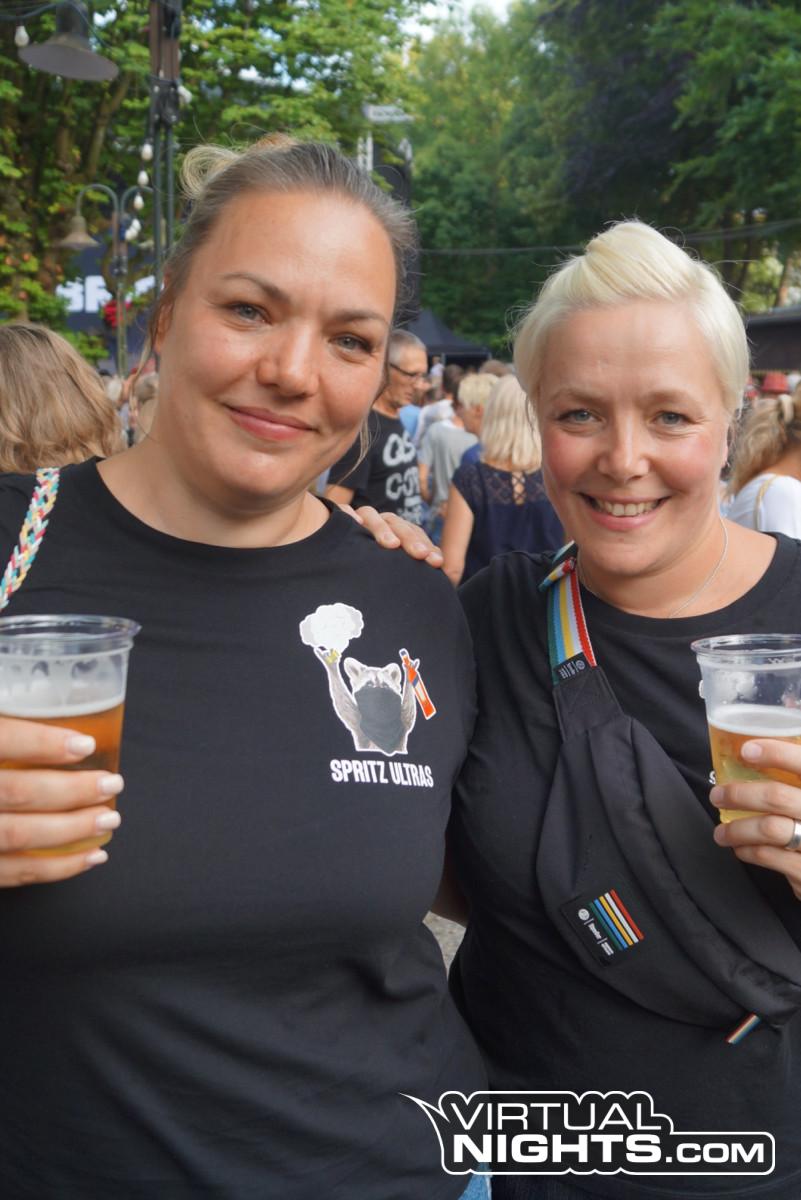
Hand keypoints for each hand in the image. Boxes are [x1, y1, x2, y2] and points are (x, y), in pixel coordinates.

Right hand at [0, 716, 123, 887]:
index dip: (40, 743)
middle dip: (69, 791)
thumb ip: (3, 723)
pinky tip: (90, 856)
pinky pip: (9, 875)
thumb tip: (40, 707)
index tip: (84, 743)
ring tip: (109, 819)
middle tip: (111, 783)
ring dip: (70, 832)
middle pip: (12, 793)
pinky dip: (55, 869)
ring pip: (14, 838)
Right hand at [339, 505, 442, 566]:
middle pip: (396, 524)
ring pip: (371, 516)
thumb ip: (415, 567)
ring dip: (383, 529)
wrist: (334, 556)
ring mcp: (358, 519)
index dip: (426, 545)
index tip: (437, 562)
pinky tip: (354, 524)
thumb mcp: (395, 566)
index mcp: (395, 531)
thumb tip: (448, 578)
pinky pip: (342, 512)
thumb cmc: (371, 565)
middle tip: (421, 555)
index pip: (414, 533)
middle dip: (410, 539)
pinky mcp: (336, 518)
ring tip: (392, 545)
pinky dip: (348, 515)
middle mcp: (379, 522)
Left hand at [711, 738, 800, 900]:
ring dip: (736, 829)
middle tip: (717, 796)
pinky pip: (768, 856)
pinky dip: (747, 850)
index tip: (747, 750)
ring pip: (769, 828)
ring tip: (721, 832)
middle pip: (777, 796)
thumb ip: (792, 777)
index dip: (776, 753)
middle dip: (739, 795)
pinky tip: (740, 848)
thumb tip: (753, 750)